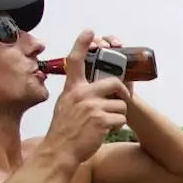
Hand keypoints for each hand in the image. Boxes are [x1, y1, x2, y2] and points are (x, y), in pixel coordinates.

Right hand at [44, 30, 130, 164]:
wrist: (60, 150)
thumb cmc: (65, 130)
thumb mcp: (65, 105)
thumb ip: (77, 94)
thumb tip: (92, 89)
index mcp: (71, 88)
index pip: (75, 60)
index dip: (83, 44)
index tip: (90, 32)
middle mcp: (80, 93)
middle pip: (113, 82)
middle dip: (121, 92)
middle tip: (119, 102)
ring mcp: (91, 106)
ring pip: (120, 104)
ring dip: (117, 116)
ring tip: (104, 124)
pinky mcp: (100, 119)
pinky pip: (121, 119)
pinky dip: (117, 127)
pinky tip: (105, 131)